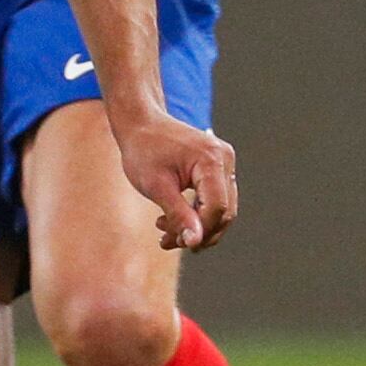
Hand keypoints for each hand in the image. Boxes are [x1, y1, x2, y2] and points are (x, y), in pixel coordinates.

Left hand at [112, 109, 238, 251]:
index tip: (173, 243)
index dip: (199, 231)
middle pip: (224, 212)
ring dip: (195, 226)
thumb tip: (195, 243)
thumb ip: (179, 215)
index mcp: (212, 160)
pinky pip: (215, 198)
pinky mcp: (217, 167)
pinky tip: (170, 220)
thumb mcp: (157, 187)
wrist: (141, 123)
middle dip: (198, 233)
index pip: (217, 208)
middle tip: (167, 242)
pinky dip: (195, 213)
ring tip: (164, 232)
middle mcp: (224, 159)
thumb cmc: (144, 151)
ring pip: (221, 209)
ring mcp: (224, 162)